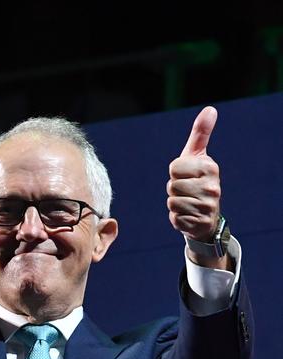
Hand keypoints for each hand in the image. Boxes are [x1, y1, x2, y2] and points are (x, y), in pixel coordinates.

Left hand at [167, 106, 229, 268]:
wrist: (205, 214)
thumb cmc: (197, 179)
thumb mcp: (197, 155)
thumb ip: (201, 133)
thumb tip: (210, 109)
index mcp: (210, 168)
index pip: (174, 167)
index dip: (175, 172)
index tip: (186, 175)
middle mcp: (213, 187)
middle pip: (172, 185)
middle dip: (174, 189)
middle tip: (186, 191)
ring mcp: (207, 206)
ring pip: (172, 202)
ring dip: (175, 204)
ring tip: (187, 203)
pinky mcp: (199, 223)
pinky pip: (175, 218)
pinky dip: (177, 218)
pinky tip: (188, 215)